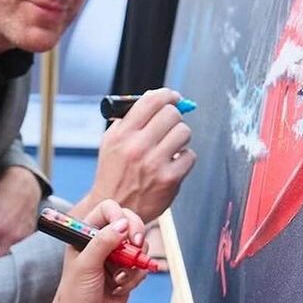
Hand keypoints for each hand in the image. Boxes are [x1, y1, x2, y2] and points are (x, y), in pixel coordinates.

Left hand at [47, 198, 149, 302]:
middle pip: (129, 223)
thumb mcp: (85, 266)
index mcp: (85, 235)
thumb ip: (102, 242)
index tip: (125, 232)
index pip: (107, 210)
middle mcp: (101, 243)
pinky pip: (141, 267)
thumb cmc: (74, 297)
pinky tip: (119, 289)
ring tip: (118, 279)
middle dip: (136, 236)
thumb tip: (122, 224)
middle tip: (135, 247)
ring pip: (139, 246)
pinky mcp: (126, 274)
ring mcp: (115, 258)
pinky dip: (135, 278)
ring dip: (134, 263)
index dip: (120, 216)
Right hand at [81, 87, 195, 223]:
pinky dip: (184, 159)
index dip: (167, 95)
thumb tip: (158, 97)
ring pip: (184, 132)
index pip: (151, 101)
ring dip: (180, 138)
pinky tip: (172, 165)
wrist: (115, 207)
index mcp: (121, 135)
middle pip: (171, 114)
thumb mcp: (112, 142)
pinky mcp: (169, 179)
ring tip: (171, 147)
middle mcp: (136, 147)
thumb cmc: (115, 173)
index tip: (173, 98)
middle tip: (170, 127)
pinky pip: (190, 156)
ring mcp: (154, 164)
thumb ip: (131, 119)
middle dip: (174, 118)